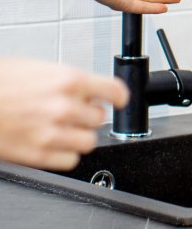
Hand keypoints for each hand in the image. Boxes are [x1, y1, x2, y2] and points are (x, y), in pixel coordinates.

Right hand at [0, 58, 127, 170]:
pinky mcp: (39, 155)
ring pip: (88, 142)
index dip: (119, 97)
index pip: (114, 91)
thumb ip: (64, 80)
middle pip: (100, 119)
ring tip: (62, 129)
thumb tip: (83, 87)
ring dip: (78, 136)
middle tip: (73, 112)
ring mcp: (52, 133)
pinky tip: (53, 143)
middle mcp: (65, 107)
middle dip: (88, 115)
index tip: (119, 100)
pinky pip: (70, 160)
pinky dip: (65, 154)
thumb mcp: (35, 68)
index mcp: (67, 80)